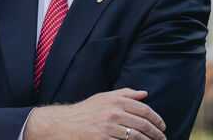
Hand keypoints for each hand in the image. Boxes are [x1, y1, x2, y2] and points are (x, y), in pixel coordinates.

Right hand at [24, 88, 165, 139]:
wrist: (66, 124)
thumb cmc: (86, 110)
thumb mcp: (104, 97)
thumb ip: (125, 94)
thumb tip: (145, 93)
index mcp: (114, 100)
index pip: (142, 109)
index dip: (156, 118)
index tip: (162, 126)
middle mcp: (113, 112)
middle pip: (143, 124)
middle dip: (157, 133)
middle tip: (163, 138)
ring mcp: (109, 127)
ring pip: (137, 137)